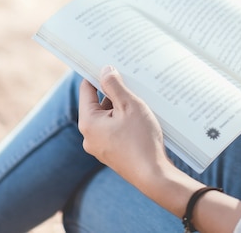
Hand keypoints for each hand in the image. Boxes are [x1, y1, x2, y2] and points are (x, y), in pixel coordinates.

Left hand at [78, 65, 171, 188]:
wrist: (154, 176)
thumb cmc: (141, 140)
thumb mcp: (129, 106)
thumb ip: (114, 85)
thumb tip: (105, 70)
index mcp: (88, 123)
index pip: (86, 90)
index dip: (96, 74)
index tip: (108, 64)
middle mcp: (89, 136)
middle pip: (98, 104)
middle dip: (114, 93)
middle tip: (131, 82)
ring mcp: (100, 147)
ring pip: (108, 118)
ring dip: (122, 108)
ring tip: (141, 102)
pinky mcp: (112, 153)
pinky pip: (115, 130)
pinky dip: (125, 122)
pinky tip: (141, 120)